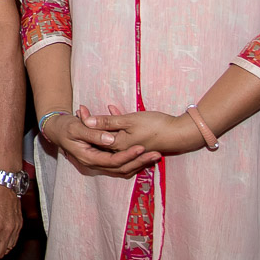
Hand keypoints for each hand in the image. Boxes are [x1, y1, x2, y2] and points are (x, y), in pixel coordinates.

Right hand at [44, 106, 160, 176]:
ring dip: (139, 164)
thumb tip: (110, 139)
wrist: (57, 130)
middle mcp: (94, 164)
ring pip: (122, 170)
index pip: (113, 161)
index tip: (142, 147)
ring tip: (154, 156)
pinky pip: (120, 166)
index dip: (129, 155)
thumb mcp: (77, 127)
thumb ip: (93, 133)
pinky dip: (132, 162)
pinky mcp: (102, 160)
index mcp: (88, 158)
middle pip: (121, 169)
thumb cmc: (65, 127)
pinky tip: (144, 156)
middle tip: (156, 154)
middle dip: (139, 162)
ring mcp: (98, 164)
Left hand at [83, 105, 201, 157]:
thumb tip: (87, 121)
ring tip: (96, 109)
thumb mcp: (129, 120)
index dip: (86, 122)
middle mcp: (122, 150)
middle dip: (92, 122)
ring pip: (111, 134)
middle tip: (82, 110)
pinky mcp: (137, 144)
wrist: (180, 133)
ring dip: (104, 121)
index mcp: (117, 146)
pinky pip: (121, 133)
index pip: (95, 136)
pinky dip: (116, 123)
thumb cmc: (155, 126)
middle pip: (100, 136)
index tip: (79, 110)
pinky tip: (114, 109)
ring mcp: (130, 148)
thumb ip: (107, 121)